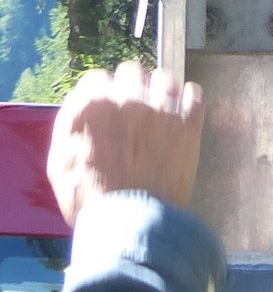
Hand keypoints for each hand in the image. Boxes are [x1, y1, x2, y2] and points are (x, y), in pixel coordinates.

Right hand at [48, 63, 205, 226]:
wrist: (133, 220)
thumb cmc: (91, 198)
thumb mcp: (59, 163)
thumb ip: (68, 127)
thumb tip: (80, 107)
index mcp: (93, 105)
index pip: (97, 79)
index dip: (101, 94)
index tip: (106, 106)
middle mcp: (129, 98)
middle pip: (132, 71)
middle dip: (130, 86)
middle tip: (132, 107)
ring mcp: (163, 108)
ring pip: (165, 76)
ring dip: (160, 89)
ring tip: (160, 108)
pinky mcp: (190, 122)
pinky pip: (194, 93)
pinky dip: (188, 100)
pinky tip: (182, 114)